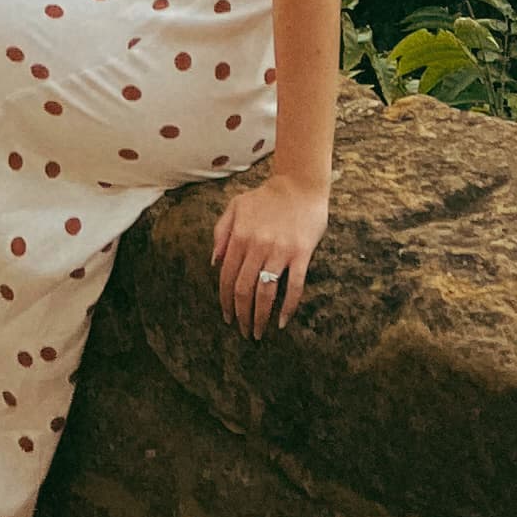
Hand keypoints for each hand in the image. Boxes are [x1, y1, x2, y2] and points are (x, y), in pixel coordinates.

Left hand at [213, 175, 327, 337]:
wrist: (300, 184)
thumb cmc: (266, 197)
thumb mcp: (236, 206)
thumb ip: (222, 232)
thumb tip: (214, 262)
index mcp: (240, 236)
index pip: (227, 277)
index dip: (225, 301)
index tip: (227, 317)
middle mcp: (257, 245)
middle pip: (244, 289)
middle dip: (241, 315)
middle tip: (244, 332)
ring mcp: (280, 250)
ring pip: (266, 292)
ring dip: (260, 317)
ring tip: (259, 333)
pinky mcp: (301, 253)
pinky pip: (294, 286)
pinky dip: (287, 307)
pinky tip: (282, 322)